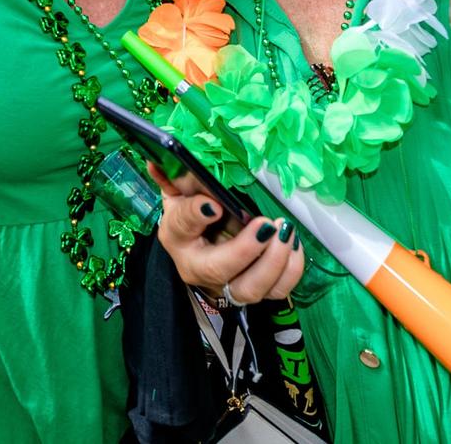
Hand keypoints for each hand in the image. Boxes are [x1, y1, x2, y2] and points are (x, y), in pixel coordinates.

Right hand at [148, 165, 302, 305]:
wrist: (200, 253)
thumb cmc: (192, 218)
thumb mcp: (178, 195)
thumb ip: (171, 177)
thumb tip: (157, 158)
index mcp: (177, 237)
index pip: (182, 225)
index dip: (196, 215)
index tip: (214, 204)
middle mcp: (197, 268)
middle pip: (218, 269)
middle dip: (245, 249)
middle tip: (266, 225)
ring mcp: (226, 284)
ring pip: (249, 288)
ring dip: (273, 262)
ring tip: (285, 232)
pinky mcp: (253, 290)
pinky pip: (276, 291)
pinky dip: (290, 270)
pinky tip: (293, 244)